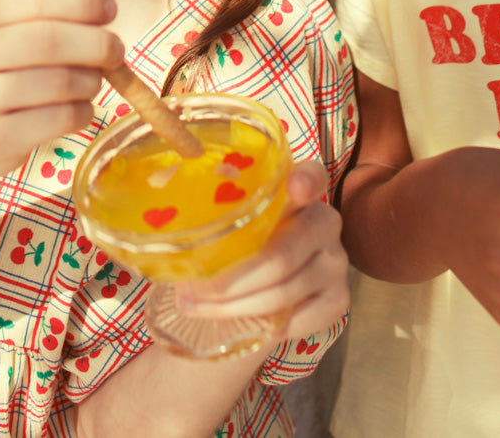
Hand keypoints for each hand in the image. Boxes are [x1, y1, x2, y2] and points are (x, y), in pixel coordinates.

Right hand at [0, 0, 123, 185]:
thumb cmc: (6, 68)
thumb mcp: (28, 28)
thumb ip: (67, 2)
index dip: (80, 1)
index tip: (110, 9)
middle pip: (47, 40)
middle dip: (95, 43)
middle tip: (117, 50)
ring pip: (57, 82)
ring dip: (91, 80)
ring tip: (95, 81)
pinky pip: (57, 119)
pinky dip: (83, 112)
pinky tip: (82, 109)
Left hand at [173, 162, 349, 340]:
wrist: (261, 282)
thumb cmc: (239, 238)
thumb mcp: (230, 216)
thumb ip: (214, 205)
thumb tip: (161, 198)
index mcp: (300, 187)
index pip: (313, 175)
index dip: (305, 181)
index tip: (294, 188)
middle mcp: (326, 221)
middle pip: (280, 255)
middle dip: (228, 280)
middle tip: (189, 291)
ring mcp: (336, 262)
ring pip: (282, 292)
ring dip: (233, 306)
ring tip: (195, 306)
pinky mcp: (338, 299)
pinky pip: (298, 319)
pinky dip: (262, 325)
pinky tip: (235, 322)